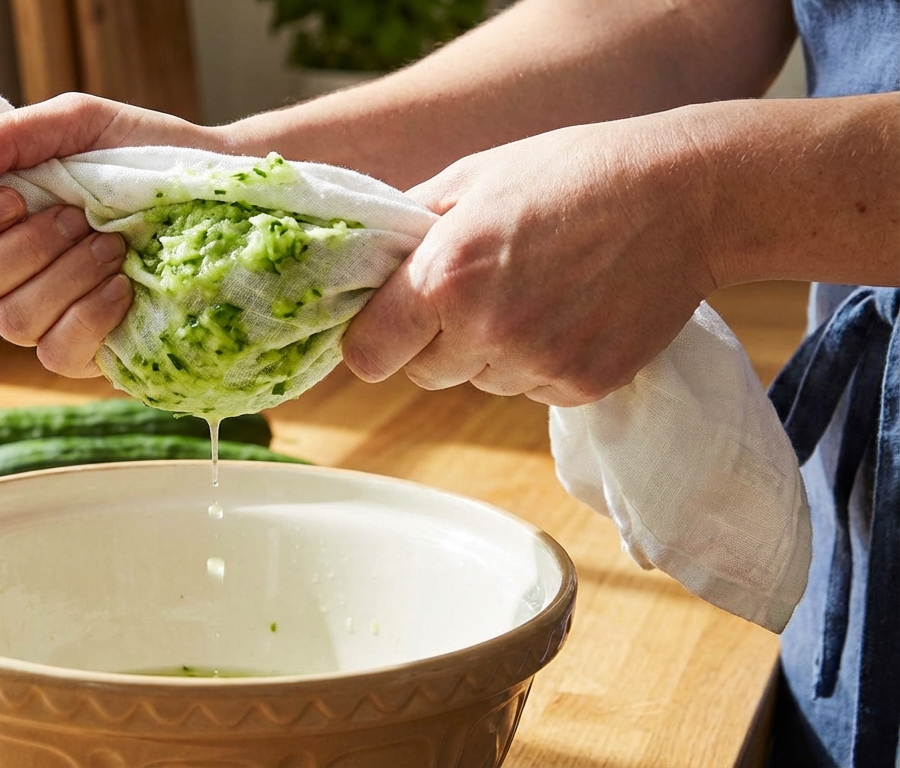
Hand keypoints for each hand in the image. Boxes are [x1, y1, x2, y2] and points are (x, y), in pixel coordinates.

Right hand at [0, 93, 217, 376]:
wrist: (218, 187)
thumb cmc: (142, 154)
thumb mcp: (78, 124)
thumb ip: (7, 137)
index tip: (12, 195)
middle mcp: (9, 272)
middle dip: (26, 247)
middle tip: (75, 216)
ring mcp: (46, 316)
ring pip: (13, 321)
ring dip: (65, 276)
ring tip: (110, 244)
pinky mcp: (87, 352)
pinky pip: (56, 354)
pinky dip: (89, 315)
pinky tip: (122, 286)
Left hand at [341, 111, 722, 406]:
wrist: (684, 195)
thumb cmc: (570, 173)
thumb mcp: (470, 179)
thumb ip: (406, 230)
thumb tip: (359, 265)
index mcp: (444, 277)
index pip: (367, 354)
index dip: (374, 339)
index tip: (389, 323)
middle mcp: (486, 330)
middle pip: (422, 373)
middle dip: (436, 340)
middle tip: (480, 288)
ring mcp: (538, 364)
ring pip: (479, 382)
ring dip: (492, 351)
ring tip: (538, 289)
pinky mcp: (584, 386)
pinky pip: (532, 391)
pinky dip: (542, 362)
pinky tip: (571, 310)